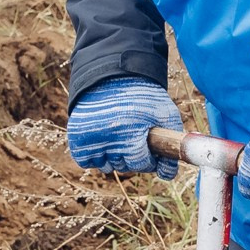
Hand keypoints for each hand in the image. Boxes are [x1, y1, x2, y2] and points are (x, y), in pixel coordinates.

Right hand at [66, 76, 182, 179]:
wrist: (112, 75)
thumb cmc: (143, 96)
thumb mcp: (166, 114)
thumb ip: (172, 145)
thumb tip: (168, 174)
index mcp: (131, 130)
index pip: (141, 164)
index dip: (148, 159)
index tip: (149, 149)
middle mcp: (108, 136)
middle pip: (123, 166)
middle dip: (132, 157)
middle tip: (134, 139)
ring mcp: (90, 137)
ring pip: (106, 166)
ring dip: (114, 157)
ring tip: (119, 136)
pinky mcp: (76, 136)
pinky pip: (86, 161)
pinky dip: (95, 155)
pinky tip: (104, 140)